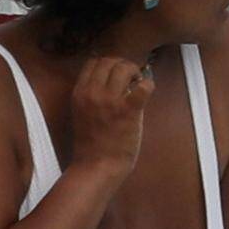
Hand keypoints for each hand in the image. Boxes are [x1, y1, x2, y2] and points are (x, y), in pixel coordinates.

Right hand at [57, 52, 152, 171]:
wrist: (96, 167)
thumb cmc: (90, 145)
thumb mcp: (82, 114)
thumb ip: (92, 97)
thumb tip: (112, 82)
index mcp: (79, 93)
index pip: (93, 62)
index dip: (108, 64)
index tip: (116, 74)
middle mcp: (92, 93)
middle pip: (109, 61)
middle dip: (122, 65)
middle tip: (131, 78)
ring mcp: (110, 101)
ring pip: (124, 67)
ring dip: (134, 72)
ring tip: (138, 84)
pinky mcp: (128, 110)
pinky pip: (144, 87)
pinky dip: (149, 85)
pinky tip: (147, 92)